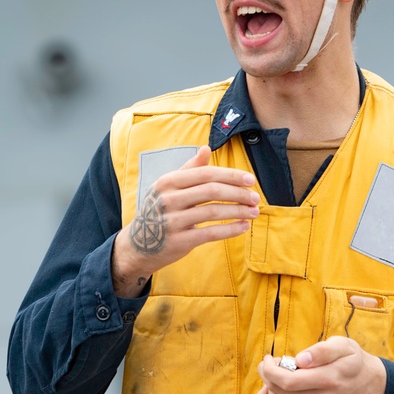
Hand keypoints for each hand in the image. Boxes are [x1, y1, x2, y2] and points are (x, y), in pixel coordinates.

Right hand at [112, 145, 258, 296]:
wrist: (138, 245)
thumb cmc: (158, 211)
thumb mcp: (168, 187)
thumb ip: (189, 168)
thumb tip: (207, 148)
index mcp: (167, 182)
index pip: (205, 173)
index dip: (231, 175)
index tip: (250, 180)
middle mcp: (168, 199)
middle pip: (212, 191)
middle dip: (238, 193)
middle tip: (255, 198)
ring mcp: (173, 221)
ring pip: (214, 212)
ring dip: (238, 211)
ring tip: (254, 212)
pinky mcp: (180, 241)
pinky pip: (211, 233)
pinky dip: (230, 229)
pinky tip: (243, 226)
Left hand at [255, 336, 386, 393]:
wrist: (370, 389)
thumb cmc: (354, 362)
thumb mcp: (344, 346)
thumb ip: (322, 351)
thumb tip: (300, 359)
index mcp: (327, 379)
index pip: (287, 381)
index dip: (270, 369)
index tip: (271, 357)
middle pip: (277, 393)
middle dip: (266, 375)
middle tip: (271, 363)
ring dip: (268, 389)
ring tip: (275, 375)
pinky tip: (279, 389)